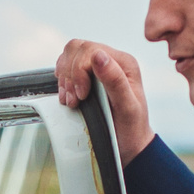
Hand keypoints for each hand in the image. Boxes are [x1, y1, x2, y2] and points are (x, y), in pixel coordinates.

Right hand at [54, 39, 154, 162]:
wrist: (129, 145)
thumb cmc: (131, 129)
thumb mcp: (127, 108)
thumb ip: (115, 80)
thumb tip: (98, 55)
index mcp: (124, 63)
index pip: (90, 50)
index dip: (79, 71)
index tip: (81, 96)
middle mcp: (112, 60)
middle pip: (77, 49)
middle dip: (70, 75)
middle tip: (74, 100)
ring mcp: (99, 67)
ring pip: (69, 54)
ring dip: (65, 78)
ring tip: (71, 100)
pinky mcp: (87, 76)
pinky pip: (66, 65)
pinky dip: (62, 80)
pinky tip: (68, 96)